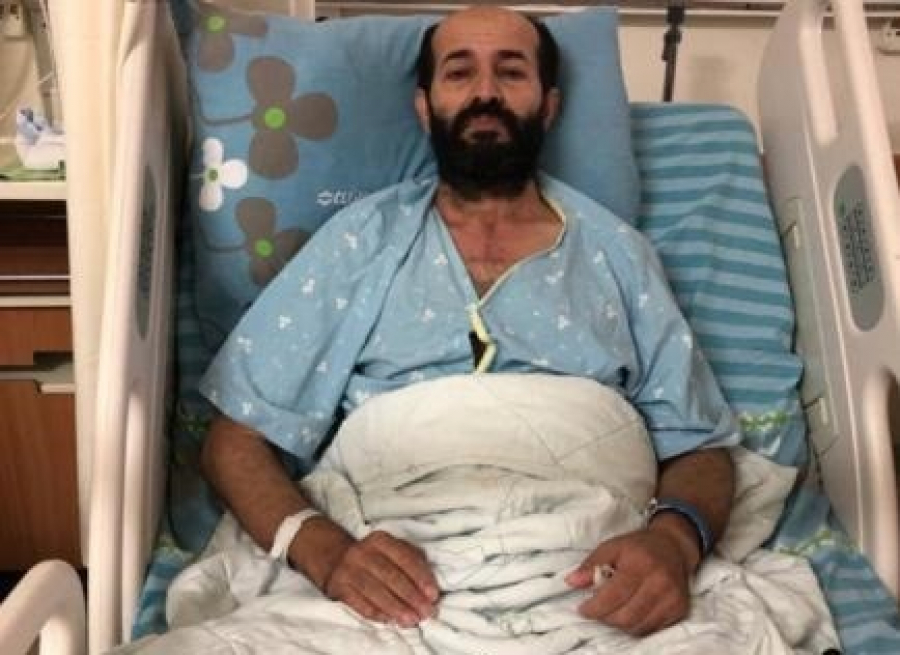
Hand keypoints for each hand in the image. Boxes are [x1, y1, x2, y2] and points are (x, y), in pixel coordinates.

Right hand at [321, 529, 439, 626]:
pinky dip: (375, 613)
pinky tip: (389, 620)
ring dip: (395, 607)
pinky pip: (358, 603)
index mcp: (380, 540)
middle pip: (390, 576)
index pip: (404, 558)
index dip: (420, 577)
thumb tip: (428, 581)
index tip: (432, 594)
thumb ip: (412, 558)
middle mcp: (362, 553)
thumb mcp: (391, 548)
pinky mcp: (338, 587)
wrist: (336, 558)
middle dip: (410, 596)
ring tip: (410, 620)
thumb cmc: (374, 556)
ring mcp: (348, 570)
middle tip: (425, 611)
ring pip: (374, 591)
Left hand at [565, 525, 695, 635]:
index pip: (614, 595)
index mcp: (640, 564)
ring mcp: (672, 598)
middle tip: (598, 609)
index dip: (595, 607)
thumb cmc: (639, 547)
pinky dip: (635, 625)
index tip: (583, 609)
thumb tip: (571, 581)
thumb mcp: (612, 547)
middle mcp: (660, 582)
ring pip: (637, 627)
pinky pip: (651, 628)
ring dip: (619, 623)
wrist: (673, 547)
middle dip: (605, 617)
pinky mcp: (679, 609)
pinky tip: (629, 611)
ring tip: (613, 609)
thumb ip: (591, 564)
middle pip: (626, 616)